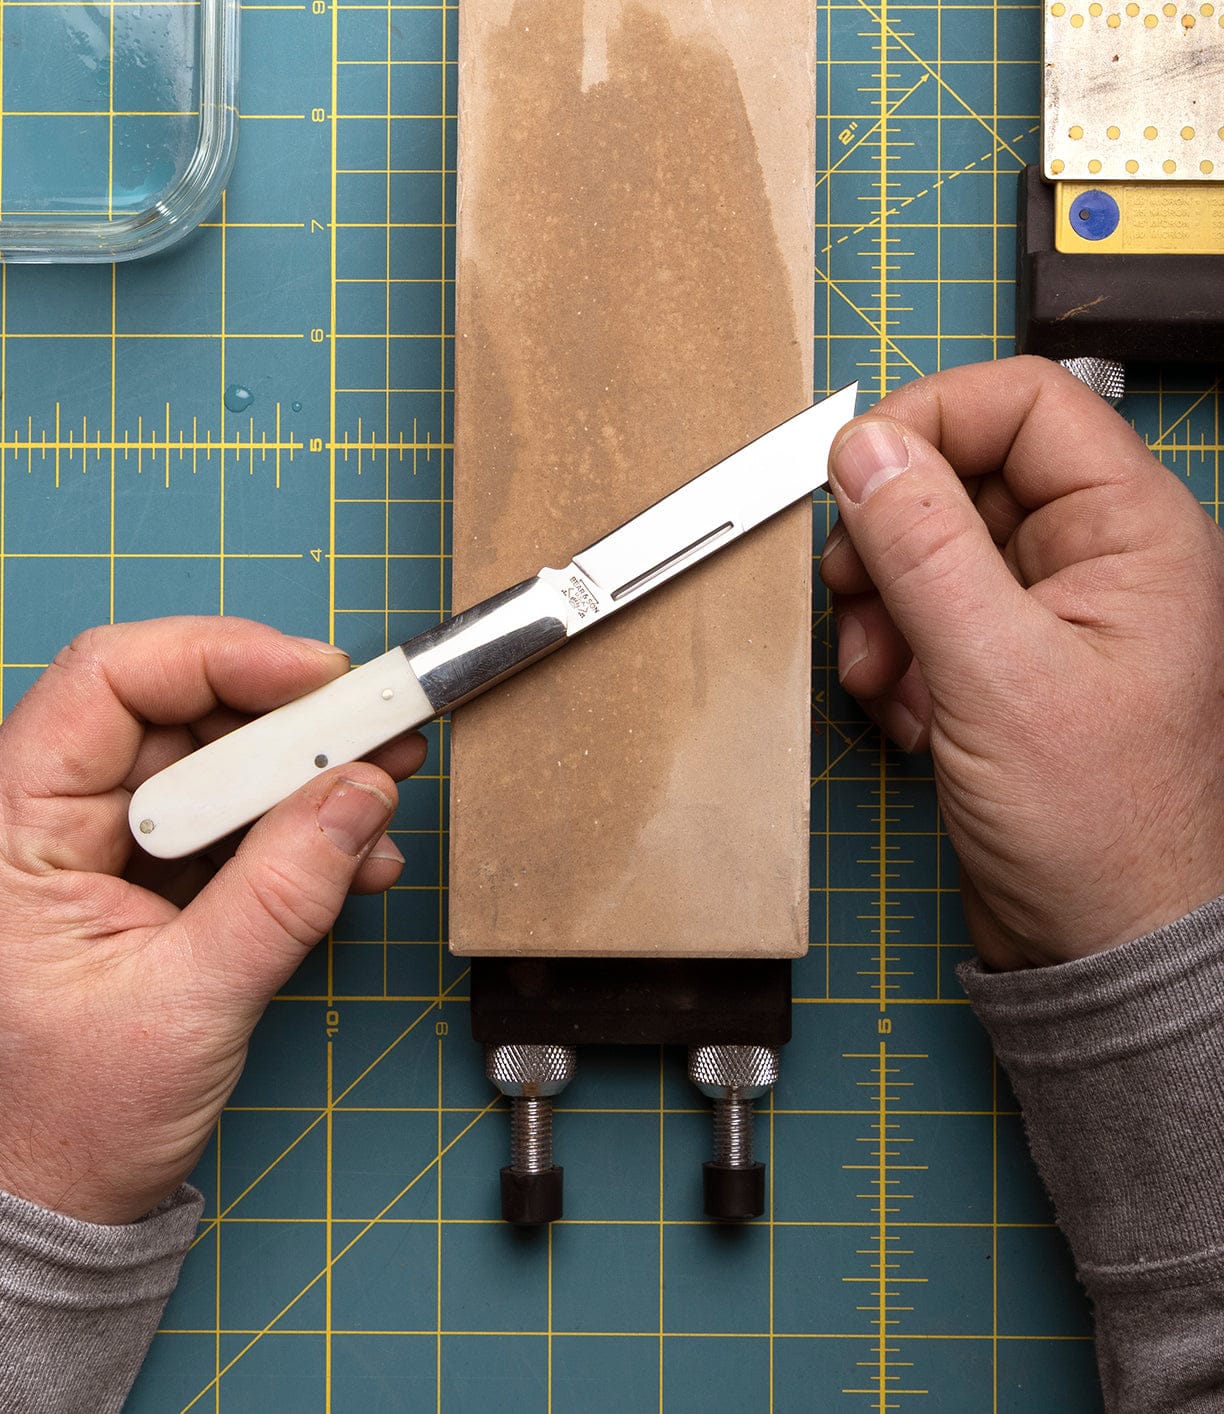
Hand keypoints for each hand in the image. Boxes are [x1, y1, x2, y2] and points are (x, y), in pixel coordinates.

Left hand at [0, 618, 425, 1222]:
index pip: (110, 681)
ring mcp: (114, 848)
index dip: (220, 656)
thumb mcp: (188, 1004)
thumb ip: (281, 893)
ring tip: (384, 788)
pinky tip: (358, 853)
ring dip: (309, 774)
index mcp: (16, 829)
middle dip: (289, 718)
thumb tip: (359, 792)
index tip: (319, 677)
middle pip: (182, 712)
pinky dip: (306, 829)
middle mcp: (59, 819)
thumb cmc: (73, 1120)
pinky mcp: (163, 880)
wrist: (63, 1202)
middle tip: (377, 727)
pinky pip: (242, 823)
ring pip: (222, 763)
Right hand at [821, 356, 1223, 969]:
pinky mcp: (1003, 663)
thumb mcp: (996, 675)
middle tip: (852, 591)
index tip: (856, 470)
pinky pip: (926, 616)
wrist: (1098, 943)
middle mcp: (1092, 558)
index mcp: (1131, 532)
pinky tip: (909, 712)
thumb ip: (924, 549)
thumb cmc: (1099, 828)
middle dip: (891, 536)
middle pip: (963, 476)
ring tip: (881, 675)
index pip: (1025, 405)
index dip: (930, 418)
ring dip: (883, 606)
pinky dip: (896, 655)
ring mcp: (1045, 612)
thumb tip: (866, 450)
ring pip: (932, 549)